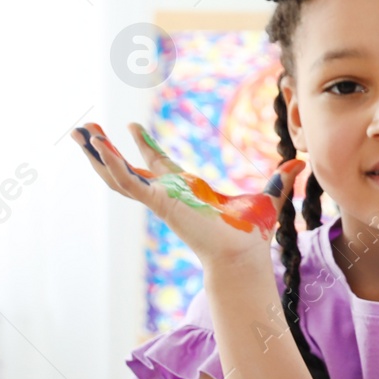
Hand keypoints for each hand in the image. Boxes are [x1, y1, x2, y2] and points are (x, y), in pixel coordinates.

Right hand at [73, 122, 300, 266]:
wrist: (244, 252)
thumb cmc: (252, 233)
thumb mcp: (267, 196)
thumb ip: (280, 180)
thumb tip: (301, 163)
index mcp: (187, 190)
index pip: (159, 165)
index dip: (145, 147)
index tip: (133, 126)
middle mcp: (168, 194)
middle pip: (127, 169)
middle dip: (104, 150)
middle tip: (83, 131)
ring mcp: (160, 199)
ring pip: (118, 176)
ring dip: (97, 155)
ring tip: (78, 133)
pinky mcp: (158, 203)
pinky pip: (127, 182)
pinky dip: (112, 164)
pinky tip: (98, 146)